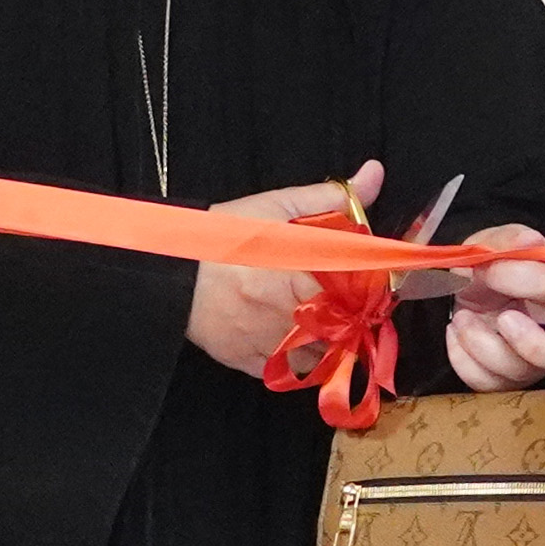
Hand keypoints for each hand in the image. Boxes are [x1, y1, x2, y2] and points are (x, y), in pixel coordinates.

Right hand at [186, 159, 379, 375]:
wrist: (170, 272)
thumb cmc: (223, 236)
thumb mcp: (275, 206)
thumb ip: (330, 197)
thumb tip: (375, 173)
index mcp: (306, 278)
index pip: (364, 292)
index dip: (372, 287)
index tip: (367, 279)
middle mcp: (295, 319)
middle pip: (348, 327)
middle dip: (351, 314)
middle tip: (341, 296)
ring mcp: (274, 346)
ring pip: (324, 355)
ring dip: (328, 340)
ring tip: (318, 319)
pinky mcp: (252, 364)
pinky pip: (291, 372)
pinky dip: (298, 358)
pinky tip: (293, 339)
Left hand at [431, 225, 544, 391]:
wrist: (473, 288)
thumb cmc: (495, 266)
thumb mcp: (497, 242)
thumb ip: (509, 240)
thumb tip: (528, 242)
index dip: (518, 277)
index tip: (487, 269)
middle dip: (526, 341)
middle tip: (501, 318)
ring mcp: (533, 361)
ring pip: (518, 372)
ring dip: (480, 344)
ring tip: (461, 319)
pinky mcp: (507, 378)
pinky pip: (487, 382)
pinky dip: (463, 359)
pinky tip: (455, 335)